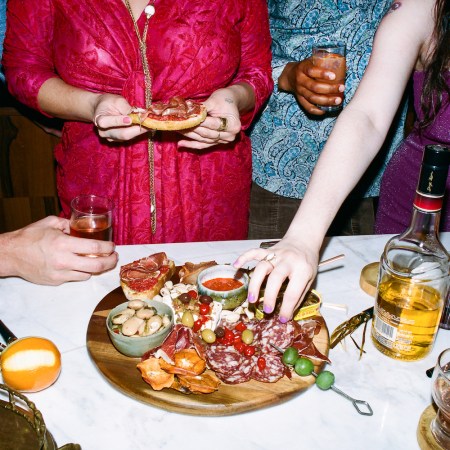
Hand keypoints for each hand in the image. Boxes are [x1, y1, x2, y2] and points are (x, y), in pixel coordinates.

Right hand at [2, 216, 117, 284]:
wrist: (10, 255)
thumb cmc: (29, 237)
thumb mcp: (49, 223)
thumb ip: (68, 224)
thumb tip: (81, 226)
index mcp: (63, 243)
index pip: (95, 248)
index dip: (108, 248)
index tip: (112, 246)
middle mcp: (63, 260)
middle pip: (97, 266)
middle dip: (110, 262)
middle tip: (114, 257)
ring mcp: (60, 273)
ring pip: (88, 274)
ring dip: (96, 268)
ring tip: (100, 261)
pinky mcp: (56, 281)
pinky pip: (75, 278)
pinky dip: (82, 272)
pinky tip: (82, 265)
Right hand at [92, 94, 147, 141]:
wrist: (102, 109)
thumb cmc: (109, 102)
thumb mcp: (116, 100)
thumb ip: (125, 108)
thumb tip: (139, 115)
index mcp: (99, 119)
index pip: (106, 122)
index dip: (119, 121)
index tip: (130, 119)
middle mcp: (103, 132)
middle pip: (121, 134)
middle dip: (136, 129)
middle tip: (149, 123)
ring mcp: (111, 138)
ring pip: (127, 137)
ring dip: (139, 131)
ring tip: (150, 124)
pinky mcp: (118, 140)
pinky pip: (129, 137)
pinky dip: (138, 132)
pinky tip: (146, 127)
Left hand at [177, 88, 240, 149]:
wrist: (231, 102)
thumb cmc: (224, 98)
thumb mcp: (215, 100)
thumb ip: (202, 108)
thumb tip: (187, 112)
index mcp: (233, 125)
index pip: (213, 124)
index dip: (199, 122)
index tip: (187, 118)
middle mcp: (229, 136)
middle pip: (207, 134)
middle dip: (192, 129)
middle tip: (178, 124)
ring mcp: (223, 141)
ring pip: (203, 140)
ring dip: (189, 136)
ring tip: (177, 130)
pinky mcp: (216, 142)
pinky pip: (202, 145)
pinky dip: (191, 144)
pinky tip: (180, 144)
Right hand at [233, 237, 318, 321]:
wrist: (304, 240)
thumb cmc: (307, 262)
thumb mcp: (310, 279)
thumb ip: (298, 295)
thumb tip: (286, 314)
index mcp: (302, 270)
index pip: (293, 292)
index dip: (287, 308)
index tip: (282, 318)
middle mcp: (288, 261)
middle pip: (275, 278)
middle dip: (269, 296)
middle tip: (267, 310)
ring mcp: (276, 254)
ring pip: (262, 267)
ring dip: (255, 284)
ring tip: (251, 299)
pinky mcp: (267, 250)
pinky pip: (254, 252)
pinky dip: (244, 258)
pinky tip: (236, 266)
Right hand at [278, 59, 344, 114]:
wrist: (289, 76)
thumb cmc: (306, 67)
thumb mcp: (312, 61)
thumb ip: (325, 63)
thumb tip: (345, 68)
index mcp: (303, 68)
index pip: (312, 71)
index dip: (322, 74)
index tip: (334, 76)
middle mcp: (300, 81)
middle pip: (314, 87)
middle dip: (329, 89)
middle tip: (341, 88)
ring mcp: (299, 91)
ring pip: (312, 98)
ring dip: (326, 101)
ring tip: (338, 100)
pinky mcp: (300, 100)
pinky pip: (308, 107)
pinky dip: (317, 110)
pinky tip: (326, 110)